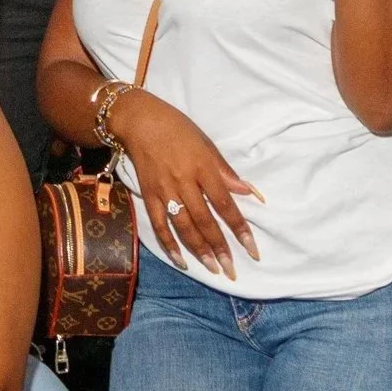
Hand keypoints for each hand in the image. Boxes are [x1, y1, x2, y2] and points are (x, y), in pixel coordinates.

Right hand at [106, 89, 261, 280]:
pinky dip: (169, 244)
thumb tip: (249, 192)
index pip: (225, 204)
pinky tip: (181, 260)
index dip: (239, 229)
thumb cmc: (177, 128)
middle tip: (232, 270)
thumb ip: (225, 171)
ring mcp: (165, 191)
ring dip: (200, 250)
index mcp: (203, 167)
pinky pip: (159, 224)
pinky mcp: (149, 195)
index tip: (252, 250)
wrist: (139, 121)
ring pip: (184, 226)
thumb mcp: (206, 143)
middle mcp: (184, 182)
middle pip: (205, 221)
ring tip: (213, 269)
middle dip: (220, 247)